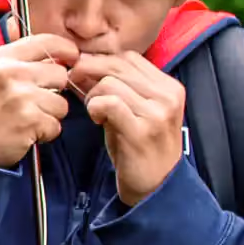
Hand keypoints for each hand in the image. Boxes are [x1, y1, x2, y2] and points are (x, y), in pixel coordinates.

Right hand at [0, 34, 76, 168]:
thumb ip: (20, 61)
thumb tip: (57, 57)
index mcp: (0, 57)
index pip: (46, 42)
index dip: (65, 49)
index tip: (71, 58)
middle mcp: (10, 72)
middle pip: (60, 75)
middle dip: (55, 91)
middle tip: (35, 103)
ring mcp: (20, 96)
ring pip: (62, 103)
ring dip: (50, 115)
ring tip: (27, 120)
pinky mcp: (29, 120)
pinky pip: (56, 125)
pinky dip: (45, 133)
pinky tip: (25, 133)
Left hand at [80, 52, 185, 206]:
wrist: (156, 187)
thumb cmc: (141, 148)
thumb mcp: (138, 111)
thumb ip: (120, 87)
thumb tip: (86, 63)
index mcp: (169, 87)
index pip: (130, 57)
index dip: (102, 60)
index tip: (84, 71)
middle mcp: (167, 96)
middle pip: (118, 64)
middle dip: (89, 69)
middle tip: (74, 81)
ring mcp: (157, 113)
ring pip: (110, 82)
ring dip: (93, 95)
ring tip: (94, 112)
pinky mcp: (141, 131)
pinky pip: (109, 103)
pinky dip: (95, 107)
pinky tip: (97, 119)